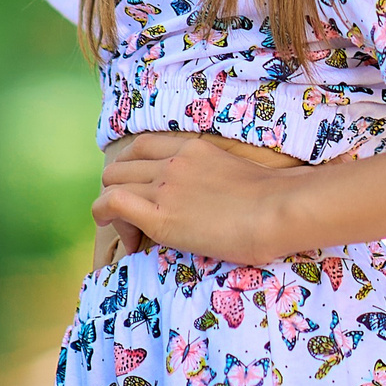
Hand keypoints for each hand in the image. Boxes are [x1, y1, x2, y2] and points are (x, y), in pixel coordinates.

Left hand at [93, 132, 304, 266]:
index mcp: (193, 148)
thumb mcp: (239, 174)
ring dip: (112, 208)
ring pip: (111, 183)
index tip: (142, 195)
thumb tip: (224, 198)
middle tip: (136, 221)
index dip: (132, 170)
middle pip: (120, 166)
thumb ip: (219, 178)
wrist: (279, 210)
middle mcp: (173, 162)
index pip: (142, 148)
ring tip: (132, 234)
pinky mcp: (160, 217)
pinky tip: (124, 238)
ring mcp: (164, 187)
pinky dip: (105, 216)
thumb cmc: (275, 200)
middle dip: (119, 190)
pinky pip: (112, 203)